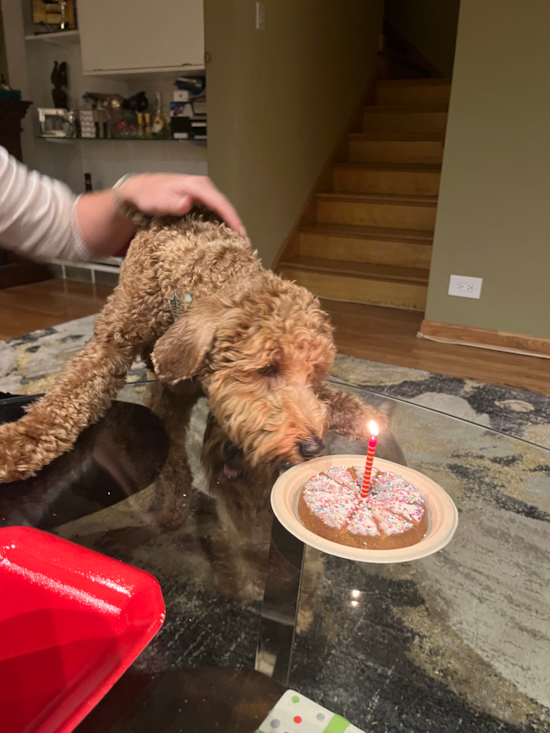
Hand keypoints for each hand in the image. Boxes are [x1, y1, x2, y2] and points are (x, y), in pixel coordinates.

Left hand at [118, 173, 246, 237]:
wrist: (138, 190)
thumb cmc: (147, 196)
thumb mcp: (157, 200)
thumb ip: (172, 202)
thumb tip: (188, 203)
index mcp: (197, 186)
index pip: (220, 203)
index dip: (232, 219)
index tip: (241, 236)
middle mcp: (204, 188)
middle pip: (226, 207)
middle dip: (237, 226)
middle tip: (245, 246)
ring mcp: (202, 194)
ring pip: (222, 210)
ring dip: (232, 226)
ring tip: (240, 245)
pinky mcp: (199, 201)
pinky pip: (216, 213)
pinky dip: (223, 224)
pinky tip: (226, 238)